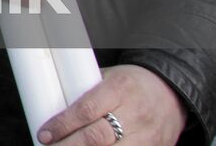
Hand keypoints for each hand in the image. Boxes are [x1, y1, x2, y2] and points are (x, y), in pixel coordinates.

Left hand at [39, 64, 185, 144]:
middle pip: (97, 137)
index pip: (87, 109)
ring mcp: (148, 136)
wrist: (171, 93)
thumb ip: (85, 93)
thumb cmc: (131, 84)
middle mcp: (135, 114)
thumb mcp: (109, 78)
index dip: (63, 124)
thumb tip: (52, 107)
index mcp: (120, 88)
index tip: (44, 134)